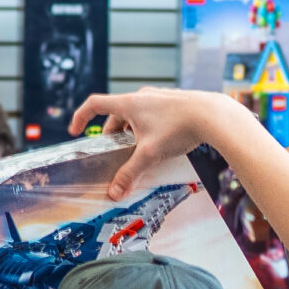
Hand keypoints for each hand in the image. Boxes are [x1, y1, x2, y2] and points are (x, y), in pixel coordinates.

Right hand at [66, 88, 239, 196]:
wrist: (213, 115)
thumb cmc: (179, 129)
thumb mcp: (149, 154)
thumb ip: (130, 173)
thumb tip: (114, 193)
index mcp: (129, 103)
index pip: (94, 104)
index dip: (81, 117)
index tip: (75, 131)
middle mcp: (142, 95)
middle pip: (117, 114)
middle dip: (112, 134)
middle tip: (115, 153)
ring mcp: (158, 97)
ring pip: (136, 115)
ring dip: (132, 131)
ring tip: (139, 150)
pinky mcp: (173, 102)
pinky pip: (152, 114)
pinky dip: (148, 128)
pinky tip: (160, 143)